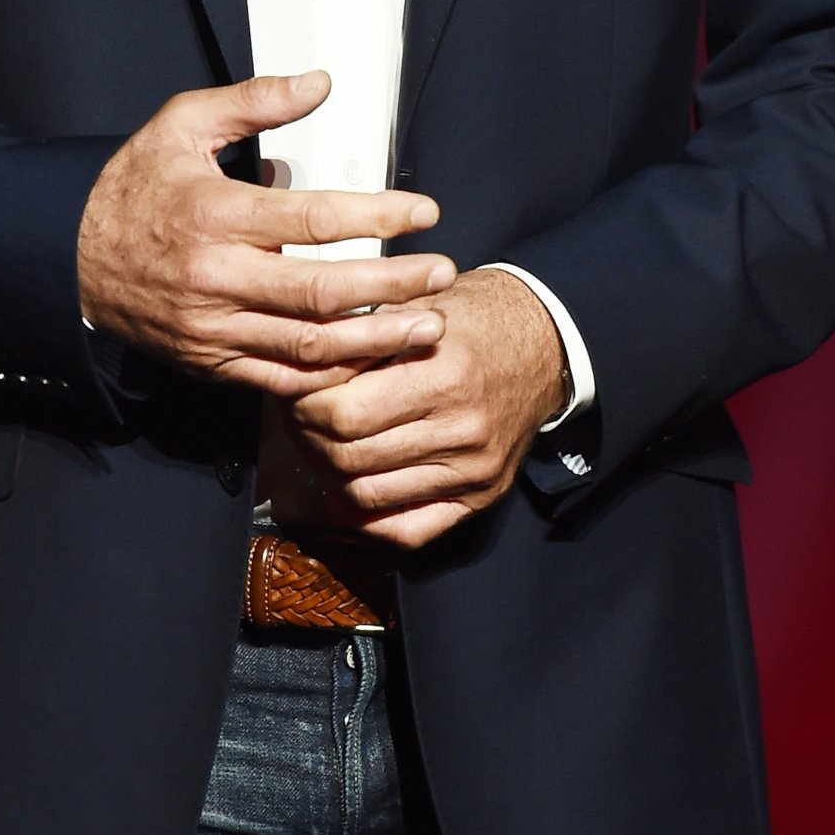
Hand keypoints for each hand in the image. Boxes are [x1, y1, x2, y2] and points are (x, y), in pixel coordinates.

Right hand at [76, 70, 456, 397]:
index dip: (378, 216)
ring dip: (378, 338)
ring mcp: (215, 327)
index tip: (424, 212)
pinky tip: (372, 361)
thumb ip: (253, 102)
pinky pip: (285, 379)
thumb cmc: (132, 188)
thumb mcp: (181, 125)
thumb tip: (318, 84)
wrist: (69, 258)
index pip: (314, 218)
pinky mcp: (213, 361)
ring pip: (312, 345)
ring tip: (428, 324)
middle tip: (442, 272)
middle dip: (395, 285)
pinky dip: (334, 376)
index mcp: (216, 214)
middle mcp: (217, 276)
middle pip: (325, 291)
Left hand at [272, 266, 570, 546]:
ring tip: (317, 443)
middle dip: (308, 437)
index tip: (291, 387)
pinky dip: (369, 516)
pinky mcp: (482, 495)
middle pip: (350, 455)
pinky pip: (409, 529)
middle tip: (295, 416)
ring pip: (369, 494)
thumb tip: (293, 359)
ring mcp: (475, 469)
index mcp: (443, 375)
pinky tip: (349, 487)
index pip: (344, 412)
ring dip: (330, 474)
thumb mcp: (415, 304)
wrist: (543, 343)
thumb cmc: (467, 317)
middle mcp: (463, 429)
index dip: (303, 403)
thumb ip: (359, 333)